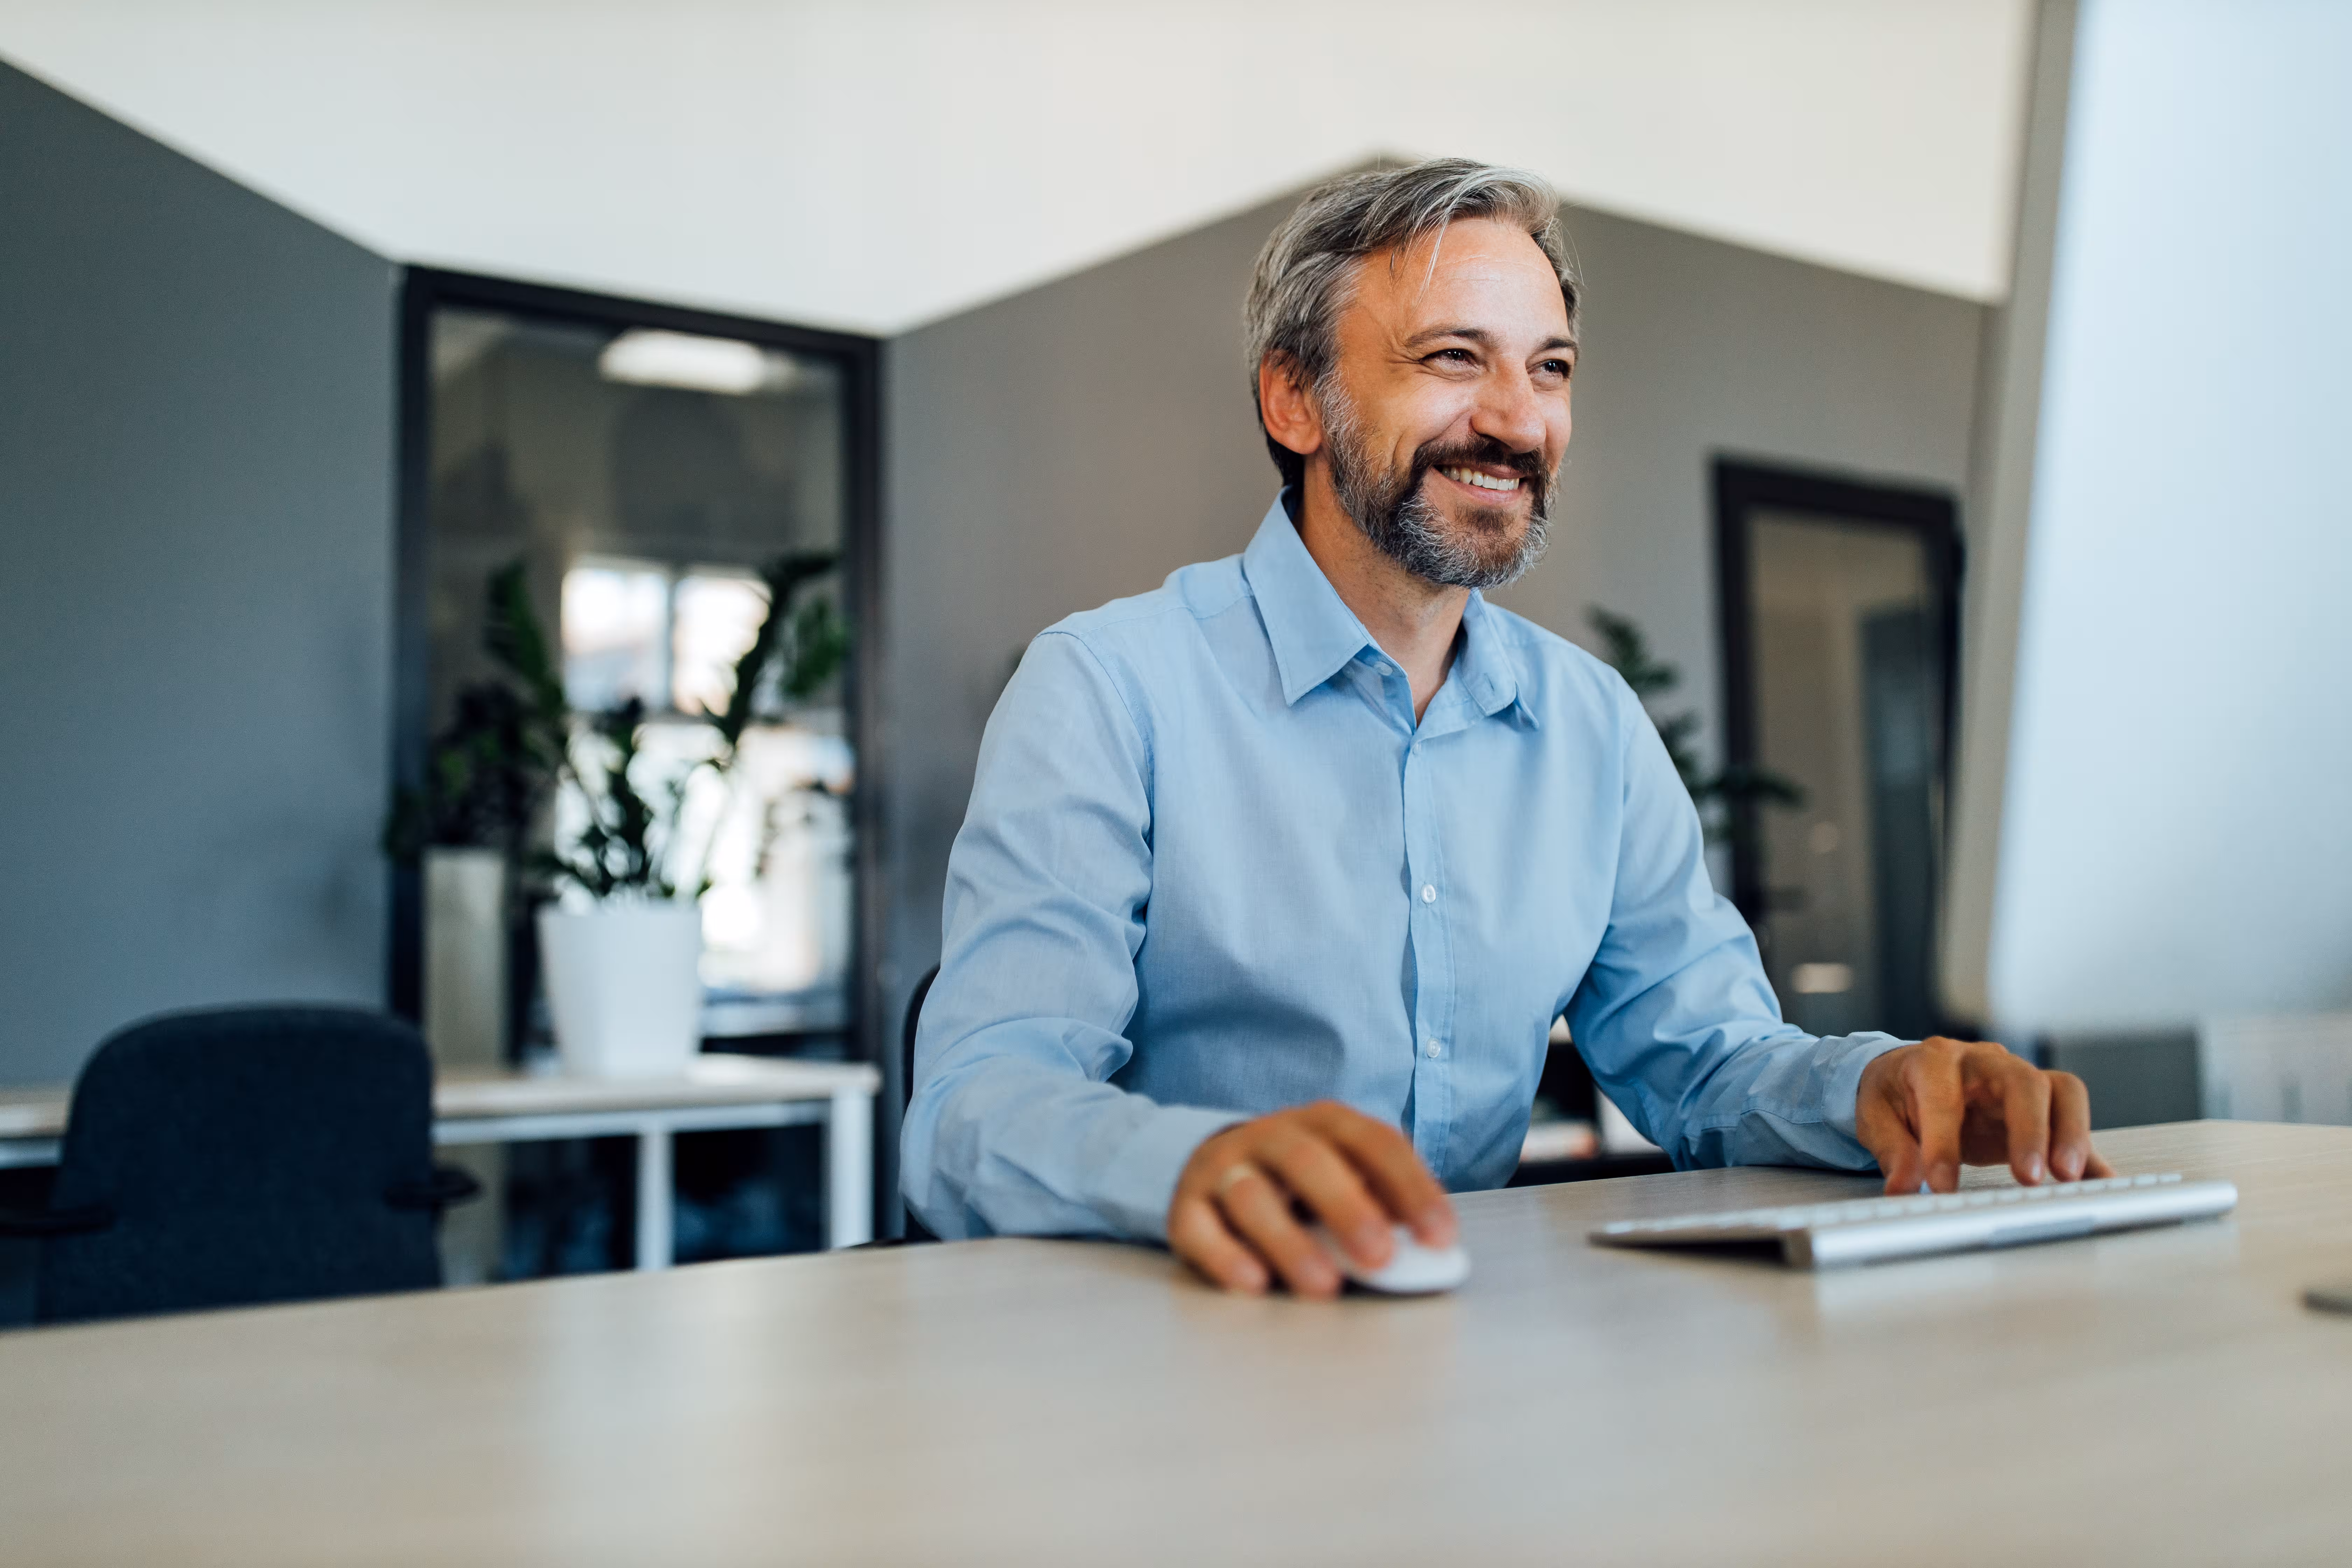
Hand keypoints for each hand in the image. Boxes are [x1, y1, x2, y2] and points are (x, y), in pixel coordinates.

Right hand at [1168, 1101, 1455, 1297]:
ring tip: (1324, 1287)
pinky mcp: (1185, 1208)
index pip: (1375, 1143)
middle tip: (1380, 1258)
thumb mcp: (1348, 1179)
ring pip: (1251, 1194)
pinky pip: (1200, 1229)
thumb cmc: (1303, 1185)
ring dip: (1289, 1241)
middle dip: (1348, 1209)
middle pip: (1308, 1160)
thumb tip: (1432, 1252)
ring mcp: (1223, 1169)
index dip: (1411, 1187)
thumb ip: (1385, 1207)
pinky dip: (1226, 1257)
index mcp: (1325, 1123)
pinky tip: (1255, 1284)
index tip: (1440, 1238)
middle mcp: (1271, 1137)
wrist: (1218, 1166)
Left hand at [1855, 1036, 2112, 1194]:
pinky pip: (2074, 1122)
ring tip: (2069, 1179)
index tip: (1941, 1184)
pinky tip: (2101, 1183)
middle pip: (2023, 1082)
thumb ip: (1892, 1149)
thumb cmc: (1896, 1092)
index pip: (1944, 1096)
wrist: (1909, 1076)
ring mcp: (2019, 1079)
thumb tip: (1903, 1187)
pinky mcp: (2042, 1105)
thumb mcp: (1877, 1115)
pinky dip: (2089, 1153)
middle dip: (2030, 1129)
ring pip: (2061, 1093)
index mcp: (1936, 1060)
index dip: (1943, 1140)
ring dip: (2071, 1135)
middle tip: (2029, 1177)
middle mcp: (1985, 1061)